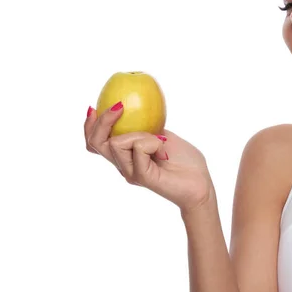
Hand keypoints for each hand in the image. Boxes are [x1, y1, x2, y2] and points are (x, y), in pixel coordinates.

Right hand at [84, 103, 212, 211]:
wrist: (201, 184)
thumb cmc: (185, 161)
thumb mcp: (163, 136)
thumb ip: (147, 128)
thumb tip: (130, 108)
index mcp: (126, 156)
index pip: (96, 143)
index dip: (89, 126)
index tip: (92, 107)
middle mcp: (124, 165)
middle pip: (96, 143)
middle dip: (102, 122)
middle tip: (119, 108)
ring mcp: (131, 172)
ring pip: (116, 143)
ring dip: (140, 134)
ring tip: (160, 143)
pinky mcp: (141, 176)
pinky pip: (138, 149)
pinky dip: (152, 142)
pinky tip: (164, 151)